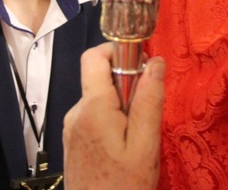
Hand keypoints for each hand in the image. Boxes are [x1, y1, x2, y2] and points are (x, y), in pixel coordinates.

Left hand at [63, 43, 164, 189]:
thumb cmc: (125, 186)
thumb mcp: (145, 144)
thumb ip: (149, 100)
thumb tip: (156, 61)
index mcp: (92, 108)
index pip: (93, 57)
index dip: (117, 51)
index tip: (142, 65)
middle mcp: (76, 112)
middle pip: (100, 78)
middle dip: (127, 85)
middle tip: (147, 113)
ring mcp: (71, 128)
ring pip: (100, 99)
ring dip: (121, 107)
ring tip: (137, 137)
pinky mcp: (73, 142)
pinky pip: (94, 117)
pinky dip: (112, 121)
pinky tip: (124, 147)